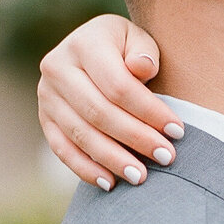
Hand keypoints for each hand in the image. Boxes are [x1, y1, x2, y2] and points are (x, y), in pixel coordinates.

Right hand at [38, 14, 184, 188]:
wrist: (95, 48)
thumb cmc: (127, 48)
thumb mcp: (139, 39)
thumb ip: (144, 53)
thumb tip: (142, 68)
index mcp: (84, 44)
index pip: (118, 85)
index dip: (149, 111)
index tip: (178, 131)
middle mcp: (57, 68)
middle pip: (99, 112)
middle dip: (136, 138)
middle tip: (166, 157)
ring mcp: (47, 95)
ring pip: (81, 134)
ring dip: (113, 159)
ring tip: (141, 177)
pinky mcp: (45, 119)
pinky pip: (63, 149)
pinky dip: (86, 169)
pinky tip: (110, 184)